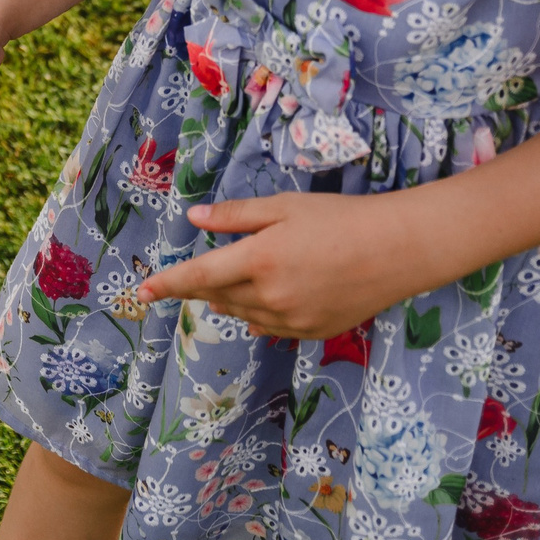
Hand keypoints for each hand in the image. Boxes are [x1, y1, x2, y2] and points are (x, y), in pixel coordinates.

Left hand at [137, 192, 419, 341]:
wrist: (397, 250)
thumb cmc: (339, 218)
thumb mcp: (284, 207)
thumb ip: (236, 217)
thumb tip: (195, 218)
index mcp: (258, 260)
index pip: (198, 276)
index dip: (167, 284)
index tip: (142, 292)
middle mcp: (270, 296)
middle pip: (218, 296)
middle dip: (202, 286)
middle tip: (198, 273)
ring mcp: (292, 320)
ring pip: (242, 314)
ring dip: (228, 300)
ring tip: (227, 286)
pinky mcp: (312, 332)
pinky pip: (269, 328)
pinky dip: (257, 316)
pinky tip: (262, 303)